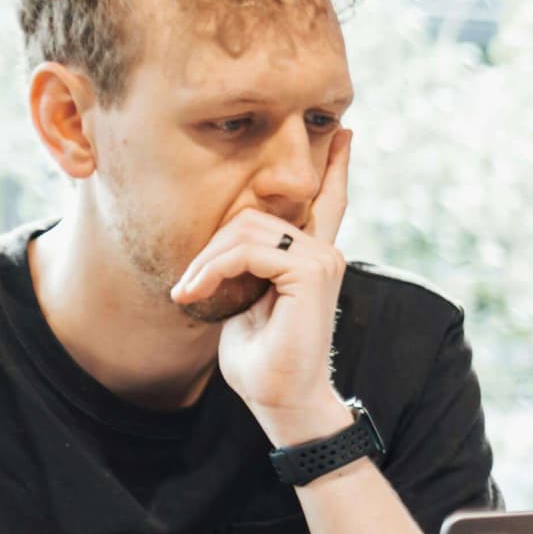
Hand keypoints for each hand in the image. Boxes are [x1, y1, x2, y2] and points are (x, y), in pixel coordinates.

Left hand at [177, 131, 355, 440]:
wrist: (282, 399)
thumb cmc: (261, 359)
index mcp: (312, 258)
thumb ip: (249, 265)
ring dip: (206, 261)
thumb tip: (228, 241)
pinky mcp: (313, 272)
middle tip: (188, 286)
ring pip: (245, 228)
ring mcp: (323, 259)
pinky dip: (214, 270)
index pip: (328, 201)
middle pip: (253, 214)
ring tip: (191, 293)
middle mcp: (324, 251)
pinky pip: (248, 249)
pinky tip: (196, 294)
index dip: (335, 167)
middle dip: (211, 247)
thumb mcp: (246, 301)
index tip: (343, 134)